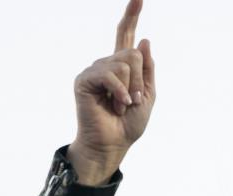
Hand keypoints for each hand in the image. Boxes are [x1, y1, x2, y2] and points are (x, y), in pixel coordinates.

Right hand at [69, 0, 154, 184]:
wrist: (114, 143)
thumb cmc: (129, 124)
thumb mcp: (148, 95)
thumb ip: (147, 69)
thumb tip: (143, 40)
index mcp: (122, 67)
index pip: (125, 34)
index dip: (131, 15)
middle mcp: (107, 64)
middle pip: (133, 53)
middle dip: (140, 80)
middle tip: (134, 101)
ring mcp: (94, 70)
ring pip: (124, 63)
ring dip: (131, 88)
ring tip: (123, 105)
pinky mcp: (84, 79)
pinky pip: (110, 74)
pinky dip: (119, 91)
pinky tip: (118, 104)